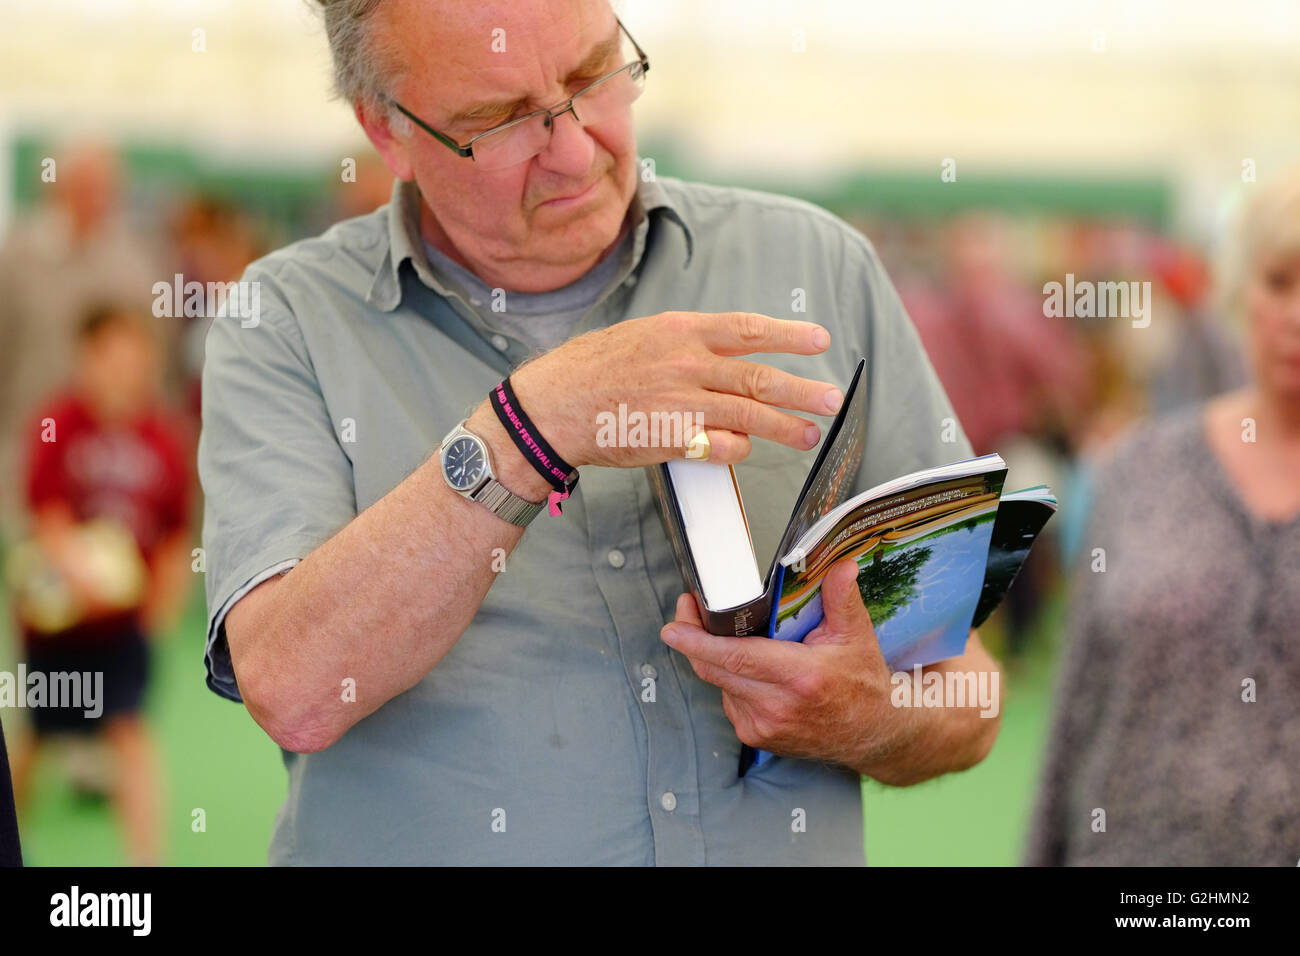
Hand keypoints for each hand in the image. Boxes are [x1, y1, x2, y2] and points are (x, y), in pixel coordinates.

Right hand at [505, 311, 845, 468]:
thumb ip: (687, 343)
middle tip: (831, 397)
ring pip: (750, 415)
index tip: (818, 339)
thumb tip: (728, 351)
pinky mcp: (672, 439)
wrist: (552, 405)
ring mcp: (681, 403)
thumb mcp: (642, 336)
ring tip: (808, 435)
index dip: (788, 334)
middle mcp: (686, 364)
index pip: (748, 328)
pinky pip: (722, 446)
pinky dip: (739, 449)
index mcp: (680, 331)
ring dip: (786, 427)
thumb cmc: (591, 370)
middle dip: (802, 388)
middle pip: (759, 376)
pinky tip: (744, 449)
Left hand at [660, 557, 911, 769]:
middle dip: (694, 640)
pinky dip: (733, 681)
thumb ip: (842, 599)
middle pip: (715, 669)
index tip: (673, 626)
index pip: (736, 657)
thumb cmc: (863, 683)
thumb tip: (842, 566)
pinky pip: (729, 699)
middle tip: (688, 611)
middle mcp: (777, 706)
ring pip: (719, 683)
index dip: (698, 641)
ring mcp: (763, 726)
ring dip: (718, 660)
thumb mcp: (858, 636)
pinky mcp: (756, 736)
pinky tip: (753, 671)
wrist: (873, 735)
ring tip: (735, 639)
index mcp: (800, 677)